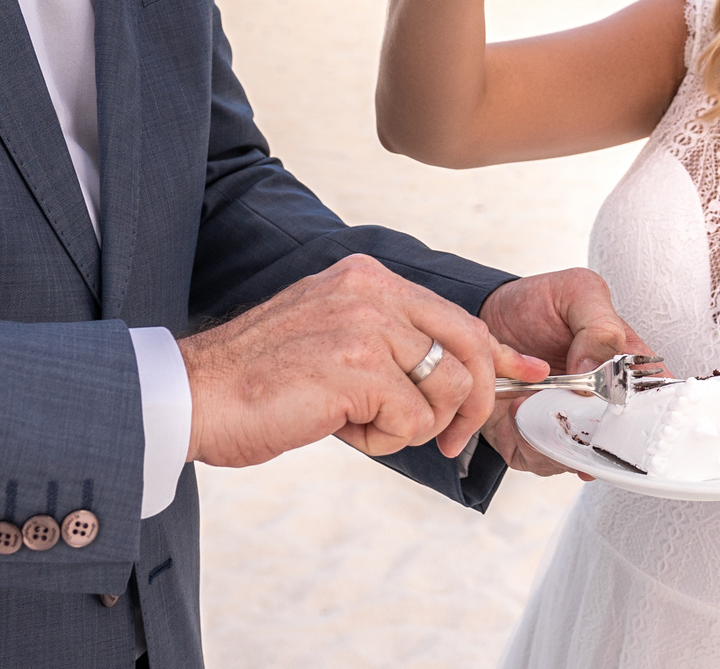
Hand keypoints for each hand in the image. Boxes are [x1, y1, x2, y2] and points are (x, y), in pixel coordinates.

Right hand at [181, 254, 548, 466]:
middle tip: (449, 439)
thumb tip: (449, 374)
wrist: (193, 394)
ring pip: (445, 388)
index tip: (526, 372)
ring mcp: (366, 327)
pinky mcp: (358, 370)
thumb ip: (386, 341)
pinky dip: (384, 441)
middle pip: (469, 346)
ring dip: (413, 426)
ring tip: (361, 425)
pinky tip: (341, 429)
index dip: (497, 351)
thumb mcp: (330, 336)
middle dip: (472, 402)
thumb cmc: (256, 379)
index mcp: (366, 277)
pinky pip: (412, 420)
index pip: (455, 312)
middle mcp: (371, 291)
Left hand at [477, 268, 654, 476]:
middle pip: (621, 441)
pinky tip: (518, 409)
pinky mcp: (534, 442)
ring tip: (534, 398)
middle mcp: (601, 406)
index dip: (654, 414)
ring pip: (581, 457)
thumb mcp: (578, 292)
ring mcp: (569, 426)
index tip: (629, 407)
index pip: (657, 403)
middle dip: (601, 434)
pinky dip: (529, 440)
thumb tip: (597, 372)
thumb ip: (600, 326)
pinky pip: (540, 459)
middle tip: (575, 404)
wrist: (485, 316)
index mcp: (625, 370)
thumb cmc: (537, 304)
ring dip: (559, 435)